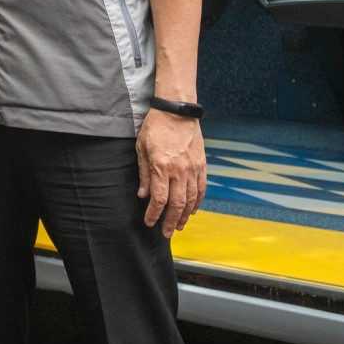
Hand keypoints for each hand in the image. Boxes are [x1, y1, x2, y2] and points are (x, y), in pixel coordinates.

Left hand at [136, 107, 204, 236]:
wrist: (177, 110)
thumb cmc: (156, 126)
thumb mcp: (142, 148)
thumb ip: (144, 173)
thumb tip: (143, 194)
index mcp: (162, 166)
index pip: (159, 199)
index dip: (154, 214)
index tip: (149, 222)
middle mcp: (179, 170)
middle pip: (177, 204)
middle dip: (170, 221)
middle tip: (166, 232)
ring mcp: (193, 168)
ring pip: (191, 200)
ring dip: (185, 216)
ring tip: (179, 226)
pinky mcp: (201, 165)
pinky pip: (201, 189)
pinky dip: (197, 202)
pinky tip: (192, 210)